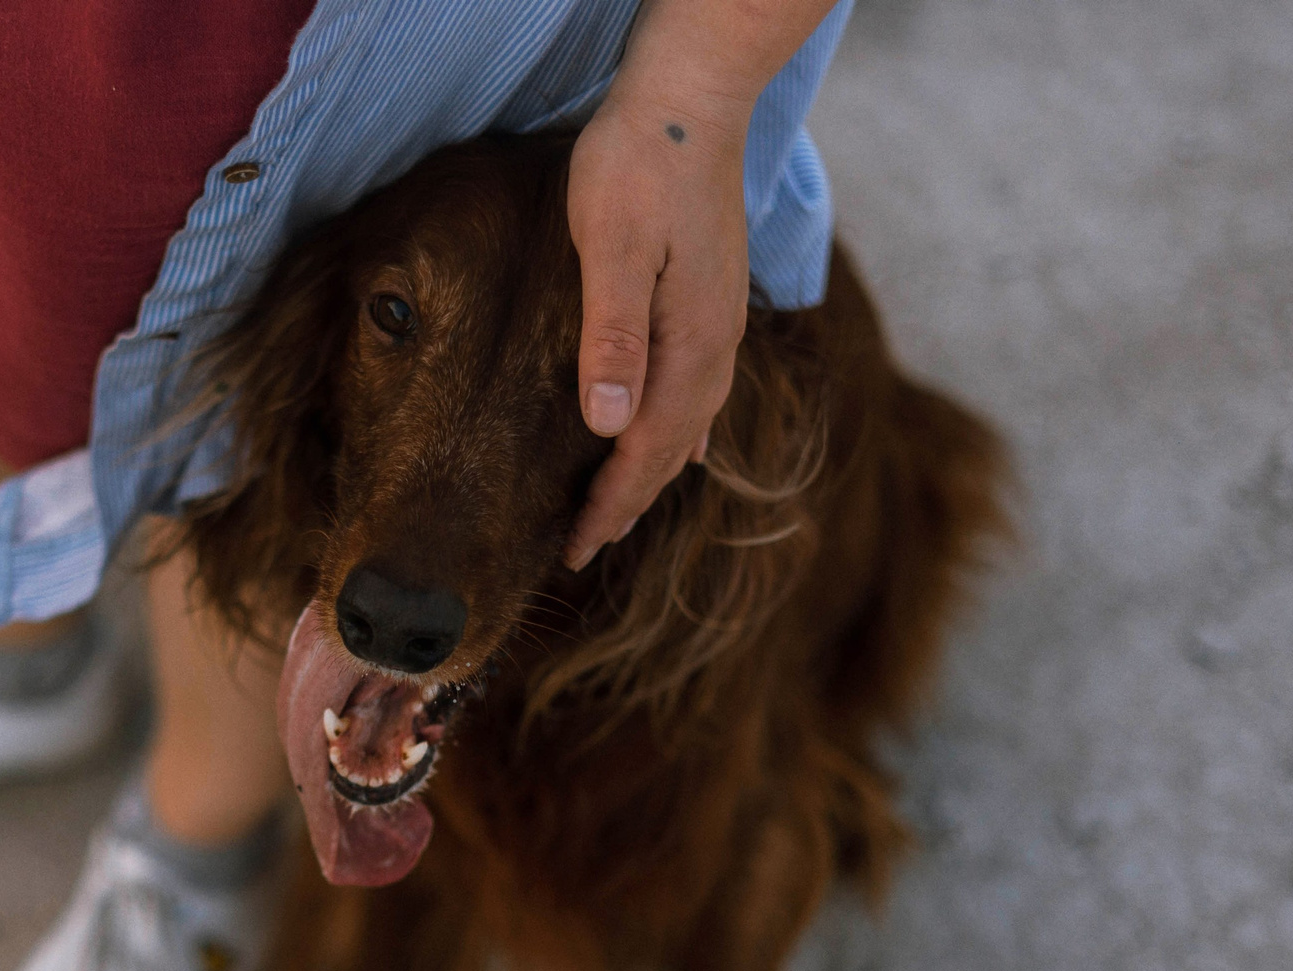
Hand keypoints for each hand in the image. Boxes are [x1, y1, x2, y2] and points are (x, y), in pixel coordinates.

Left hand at [563, 81, 752, 570]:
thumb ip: (612, 335)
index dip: (611, 505)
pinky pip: (695, 389)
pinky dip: (674, 429)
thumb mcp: (613, 247)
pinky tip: (669, 441)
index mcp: (692, 342)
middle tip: (580, 550)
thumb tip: (609, 424)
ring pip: (687, 424)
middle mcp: (716, 344)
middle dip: (627, 503)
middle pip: (672, 450)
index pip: (648, 451)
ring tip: (611, 510)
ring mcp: (718, 323)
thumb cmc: (640, 164)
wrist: (691, 99)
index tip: (574, 549)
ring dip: (649, 471)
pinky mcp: (708, 300)